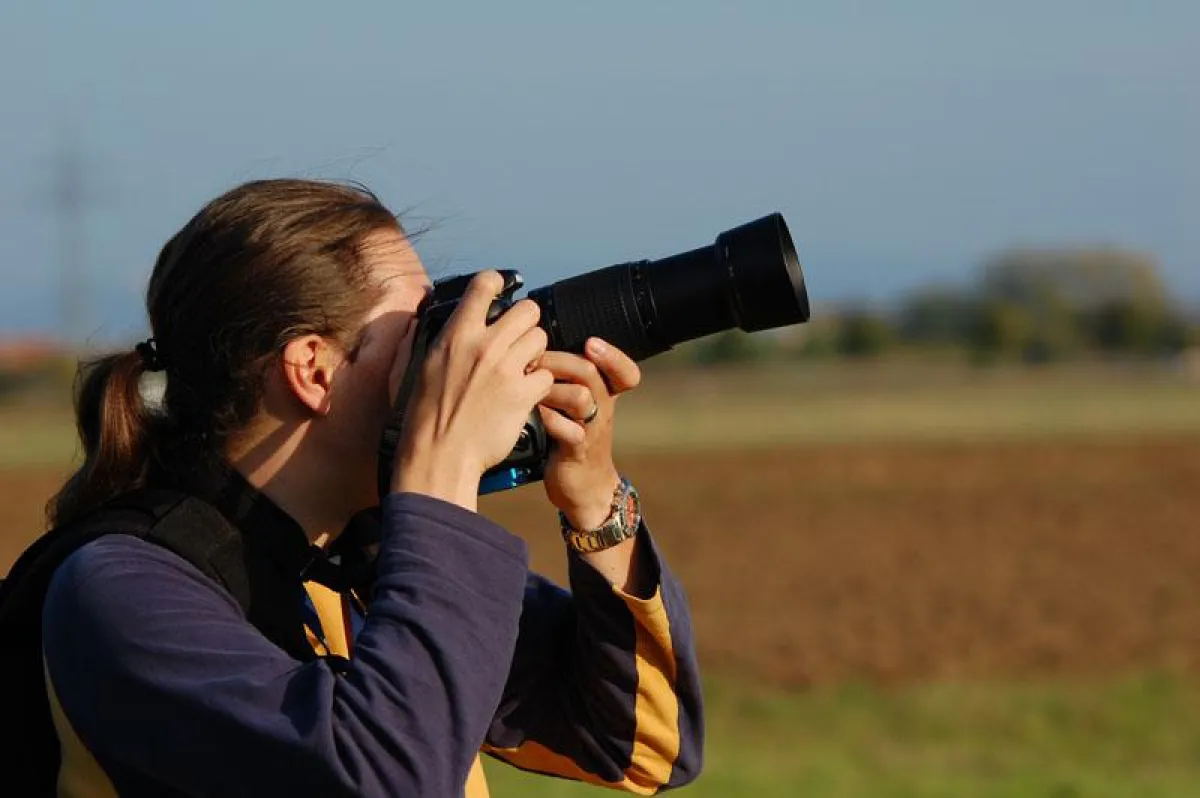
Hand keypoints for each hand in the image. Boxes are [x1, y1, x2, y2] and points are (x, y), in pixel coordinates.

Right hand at [393, 271, 553, 509]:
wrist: (439, 456)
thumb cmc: (422, 417)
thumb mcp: (413, 368)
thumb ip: (424, 338)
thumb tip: (422, 319)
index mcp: (456, 334)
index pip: (485, 285)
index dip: (497, 284)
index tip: (500, 291)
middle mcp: (483, 346)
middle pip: (527, 310)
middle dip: (526, 324)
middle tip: (518, 341)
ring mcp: (505, 369)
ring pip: (541, 338)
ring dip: (534, 353)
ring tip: (521, 369)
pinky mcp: (523, 394)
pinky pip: (545, 374)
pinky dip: (539, 384)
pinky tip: (525, 394)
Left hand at [537, 338, 640, 529]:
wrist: (584, 485)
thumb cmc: (573, 435)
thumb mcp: (577, 405)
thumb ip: (567, 379)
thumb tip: (537, 346)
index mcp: (605, 394)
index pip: (625, 372)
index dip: (613, 356)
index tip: (592, 342)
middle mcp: (602, 408)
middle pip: (591, 373)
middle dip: (560, 361)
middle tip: (535, 361)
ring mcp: (591, 430)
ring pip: (581, 398)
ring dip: (551, 389)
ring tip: (531, 388)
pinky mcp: (576, 450)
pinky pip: (566, 430)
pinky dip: (547, 418)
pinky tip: (531, 413)